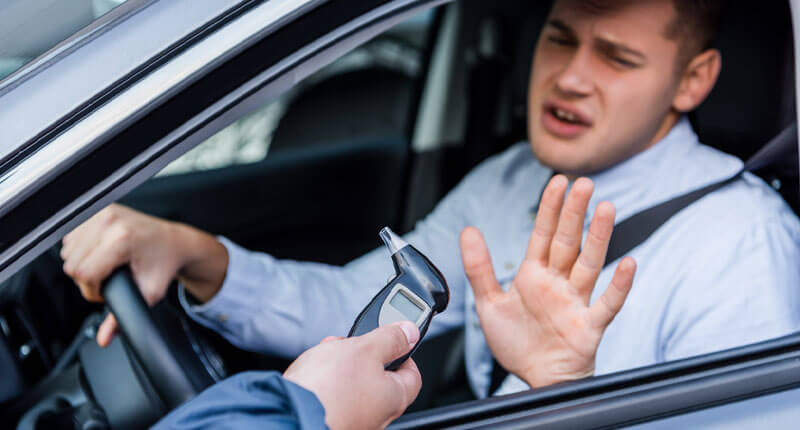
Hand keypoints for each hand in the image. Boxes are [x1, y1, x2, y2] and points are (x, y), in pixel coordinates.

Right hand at [61, 204, 227, 346]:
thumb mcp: (149, 293)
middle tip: (109, 279)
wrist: (175, 242)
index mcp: (120, 239)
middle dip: (88, 278)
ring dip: (83, 263)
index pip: (82, 273)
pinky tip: (100, 253)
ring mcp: (101, 212)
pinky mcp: (97, 209)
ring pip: (68, 250)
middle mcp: (109, 222)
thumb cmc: (164, 264)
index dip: (91, 289)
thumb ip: (124, 317)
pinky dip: (81, 249)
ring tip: (106, 266)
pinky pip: (72, 236)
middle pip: (72, 263)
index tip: (107, 290)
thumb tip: (104, 338)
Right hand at [284, 322, 421, 429]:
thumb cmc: (327, 388)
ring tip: (327, 356)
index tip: (390, 337)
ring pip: (355, 386)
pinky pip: (335, 397)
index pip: (412, 372)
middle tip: (349, 343)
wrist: (288, 413)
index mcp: (395, 398)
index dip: (402, 350)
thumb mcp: (365, 348)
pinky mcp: (332, 421)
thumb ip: (391, 338)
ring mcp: (354, 421)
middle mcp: (378, 416)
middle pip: (380, 378)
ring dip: (342, 367)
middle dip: (363, 355)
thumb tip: (410, 332)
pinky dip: (327, 383)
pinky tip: (314, 374)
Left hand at [460, 175, 635, 388]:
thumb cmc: (517, 342)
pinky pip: (607, 304)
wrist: (533, 379)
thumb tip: (468, 230)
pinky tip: (629, 265)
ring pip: (590, 264)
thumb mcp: (489, 303)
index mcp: (535, 275)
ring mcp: (576, 302)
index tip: (558, 181)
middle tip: (584, 183)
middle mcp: (558, 283)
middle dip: (575, 213)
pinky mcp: (589, 326)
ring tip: (607, 209)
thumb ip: (479, 267)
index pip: (543, 234)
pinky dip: (619, 285)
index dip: (550, 208)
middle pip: (568, 242)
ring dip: (599, 238)